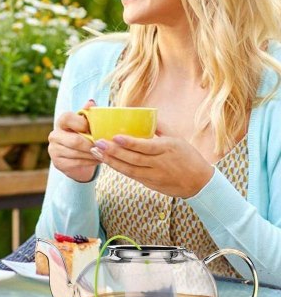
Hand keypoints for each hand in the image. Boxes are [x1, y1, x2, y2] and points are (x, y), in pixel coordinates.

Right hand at [48, 101, 99, 182]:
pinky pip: (76, 163)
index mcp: (61, 122)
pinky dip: (89, 162)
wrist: (75, 157)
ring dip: (93, 154)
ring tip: (104, 153)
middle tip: (104, 146)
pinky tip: (97, 159)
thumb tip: (91, 102)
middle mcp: (54, 135)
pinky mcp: (57, 163)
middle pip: (75, 140)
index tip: (95, 130)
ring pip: (77, 153)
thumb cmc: (83, 135)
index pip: (68, 118)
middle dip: (92, 144)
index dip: (83, 124)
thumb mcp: (86, 124)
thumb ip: (88, 114)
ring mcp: (54, 150)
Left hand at [88, 133, 213, 197]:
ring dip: (111, 161)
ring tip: (96, 152)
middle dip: (114, 152)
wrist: (199, 183)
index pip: (146, 146)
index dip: (130, 143)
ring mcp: (154, 175)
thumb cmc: (187, 156)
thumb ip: (160, 126)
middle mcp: (159, 163)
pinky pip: (131, 176)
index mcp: (167, 149)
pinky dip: (118, 168)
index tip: (115, 137)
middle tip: (98, 143)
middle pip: (134, 159)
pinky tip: (106, 161)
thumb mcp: (177, 138)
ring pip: (129, 169)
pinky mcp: (150, 184)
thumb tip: (144, 112)